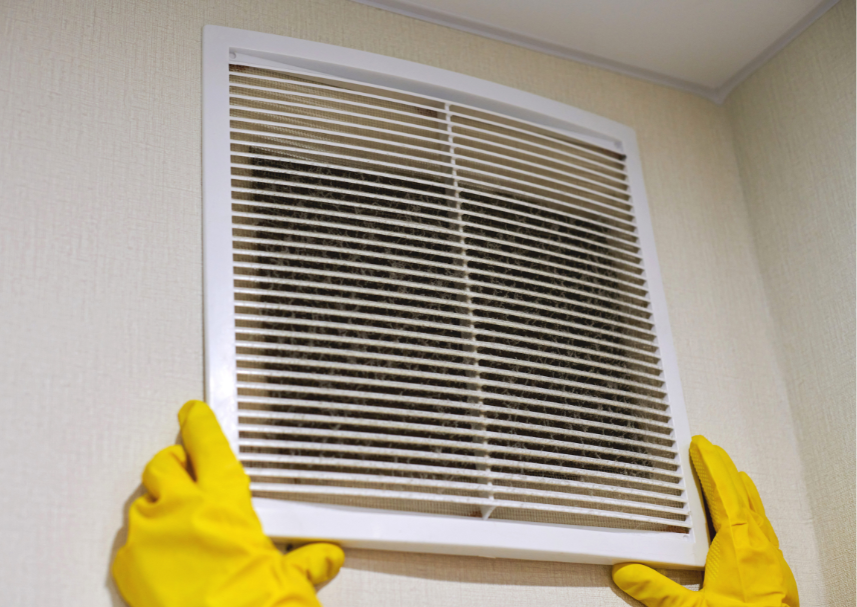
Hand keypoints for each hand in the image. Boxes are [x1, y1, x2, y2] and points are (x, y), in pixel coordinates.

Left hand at [112, 400, 343, 606]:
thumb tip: (322, 559)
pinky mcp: (127, 569)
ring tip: (174, 526)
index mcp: (224, 501)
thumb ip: (306, 562)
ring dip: (157, 507)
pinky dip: (142, 549)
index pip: (207, 444)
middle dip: (174, 466)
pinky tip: (160, 564)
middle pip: (163, 465)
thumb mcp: (292, 581)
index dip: (199, 424)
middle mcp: (181, 510)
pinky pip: (128, 545)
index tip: (194, 415)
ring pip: (142, 502)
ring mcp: (150, 538)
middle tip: (185, 474)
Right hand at [613, 436, 797, 605]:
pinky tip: (750, 521)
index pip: (722, 494)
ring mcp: (772, 560)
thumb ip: (656, 590)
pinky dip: (754, 513)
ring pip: (757, 512)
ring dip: (742, 490)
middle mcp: (760, 547)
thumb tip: (625, 571)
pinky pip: (765, 530)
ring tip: (733, 475)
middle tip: (711, 450)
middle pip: (742, 495)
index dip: (710, 467)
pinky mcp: (777, 575)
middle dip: (724, 470)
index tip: (701, 446)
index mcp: (739, 545)